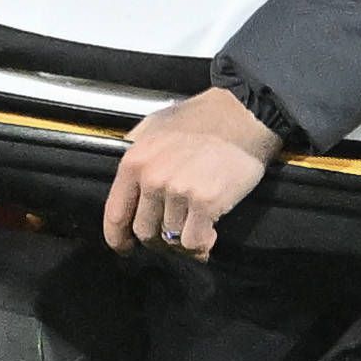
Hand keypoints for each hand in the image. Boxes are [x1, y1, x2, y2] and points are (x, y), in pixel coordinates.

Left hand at [101, 87, 284, 258]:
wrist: (244, 114)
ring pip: (170, 238)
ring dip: (183, 240)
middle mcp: (152, 178)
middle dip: (158, 240)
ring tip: (196, 229)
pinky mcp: (206, 202)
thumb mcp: (155, 126)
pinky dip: (201, 245)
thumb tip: (127, 181)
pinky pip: (194, 241)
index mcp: (135, 161)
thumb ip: (136, 152)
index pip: (115, 214)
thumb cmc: (202, 118)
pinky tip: (209, 235)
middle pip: (144, 231)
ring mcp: (179, 191)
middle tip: (172, 236)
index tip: (125, 246)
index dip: (118, 238)